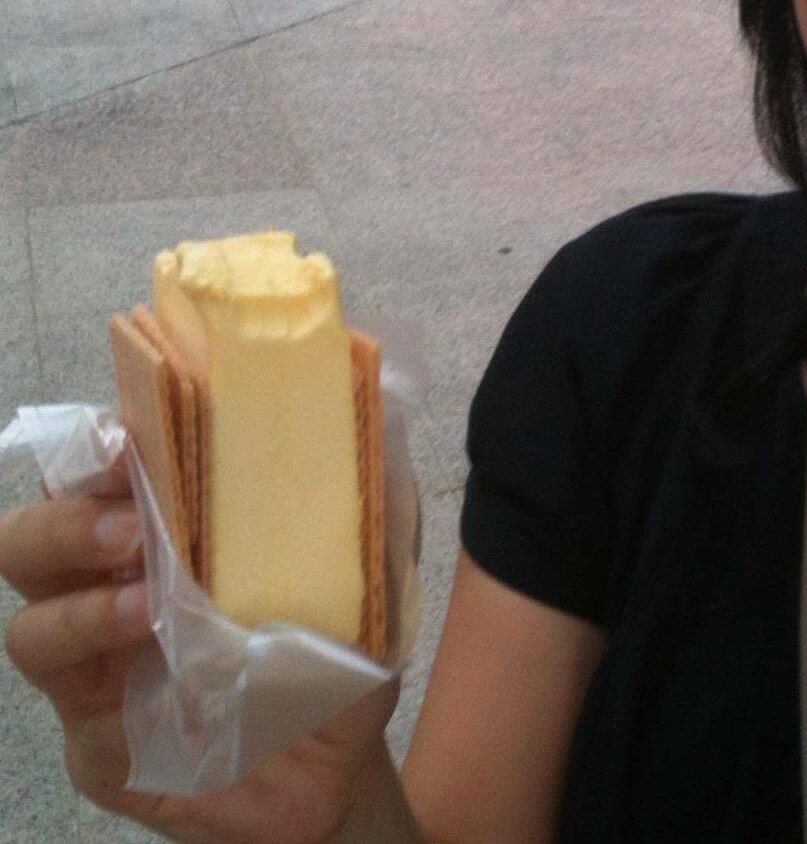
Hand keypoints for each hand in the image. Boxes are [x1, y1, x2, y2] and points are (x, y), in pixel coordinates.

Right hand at [0, 458, 399, 843]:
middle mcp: (112, 591)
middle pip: (32, 543)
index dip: (100, 448)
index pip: (104, 475)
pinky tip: (164, 683)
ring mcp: (97, 674)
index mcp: (165, 535)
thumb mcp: (364, 574)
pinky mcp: (101, 750)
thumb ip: (363, 509)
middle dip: (68, 523)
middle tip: (133, 523)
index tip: (127, 438)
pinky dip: (116, 704)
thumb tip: (383, 429)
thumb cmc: (337, 652)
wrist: (340, 765)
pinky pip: (80, 724)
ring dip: (83, 610)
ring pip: (32, 631)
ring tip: (150, 602)